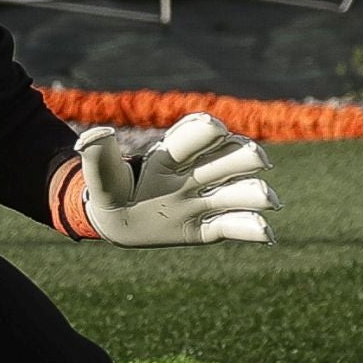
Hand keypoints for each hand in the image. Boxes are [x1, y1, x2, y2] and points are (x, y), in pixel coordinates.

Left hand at [75, 114, 277, 247]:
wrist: (118, 218)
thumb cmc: (111, 189)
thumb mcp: (100, 172)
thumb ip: (98, 154)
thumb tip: (94, 135)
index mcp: (170, 155)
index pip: (194, 137)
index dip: (206, 130)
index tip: (215, 128)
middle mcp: (194, 174)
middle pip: (229, 157)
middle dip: (245, 155)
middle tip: (256, 160)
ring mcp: (203, 201)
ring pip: (239, 191)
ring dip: (256, 192)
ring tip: (267, 199)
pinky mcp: (205, 228)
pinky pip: (232, 227)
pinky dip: (252, 229)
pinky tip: (268, 234)